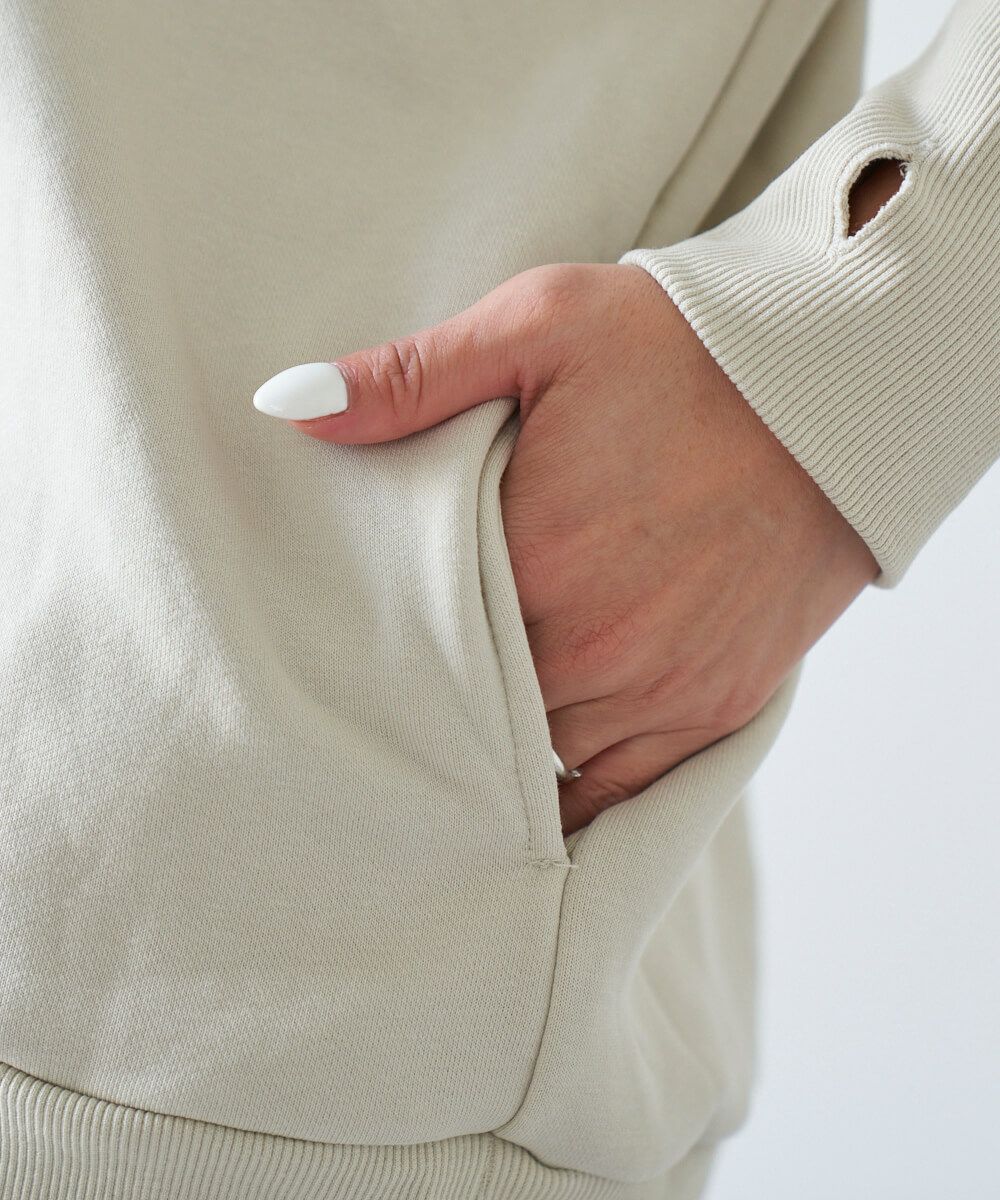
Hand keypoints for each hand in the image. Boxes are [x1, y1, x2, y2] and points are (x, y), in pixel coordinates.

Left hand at [261, 263, 878, 833]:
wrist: (831, 385)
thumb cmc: (678, 350)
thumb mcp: (538, 327)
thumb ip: (410, 378)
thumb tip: (286, 408)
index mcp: (533, 558)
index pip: (413, 647)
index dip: (379, 650)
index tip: (348, 649)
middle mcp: (594, 645)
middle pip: (474, 716)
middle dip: (435, 706)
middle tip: (393, 701)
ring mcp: (661, 688)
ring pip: (540, 762)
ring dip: (500, 748)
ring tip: (464, 728)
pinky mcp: (716, 709)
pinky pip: (623, 794)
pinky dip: (574, 792)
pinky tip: (537, 780)